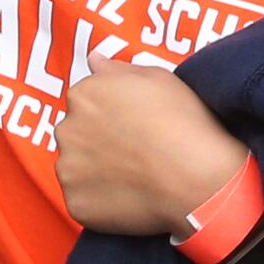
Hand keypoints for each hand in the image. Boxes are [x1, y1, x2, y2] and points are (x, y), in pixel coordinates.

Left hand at [55, 59, 250, 234]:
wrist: (196, 178)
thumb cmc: (183, 122)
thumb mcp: (159, 78)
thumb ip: (117, 69)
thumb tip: (93, 60)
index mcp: (84, 94)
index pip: (85, 101)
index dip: (111, 113)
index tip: (133, 124)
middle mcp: (67, 129)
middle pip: (76, 133)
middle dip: (97, 140)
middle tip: (134, 150)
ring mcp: (68, 169)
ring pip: (75, 168)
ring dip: (95, 170)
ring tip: (134, 175)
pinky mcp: (75, 203)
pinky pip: (82, 199)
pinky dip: (100, 199)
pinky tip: (130, 195)